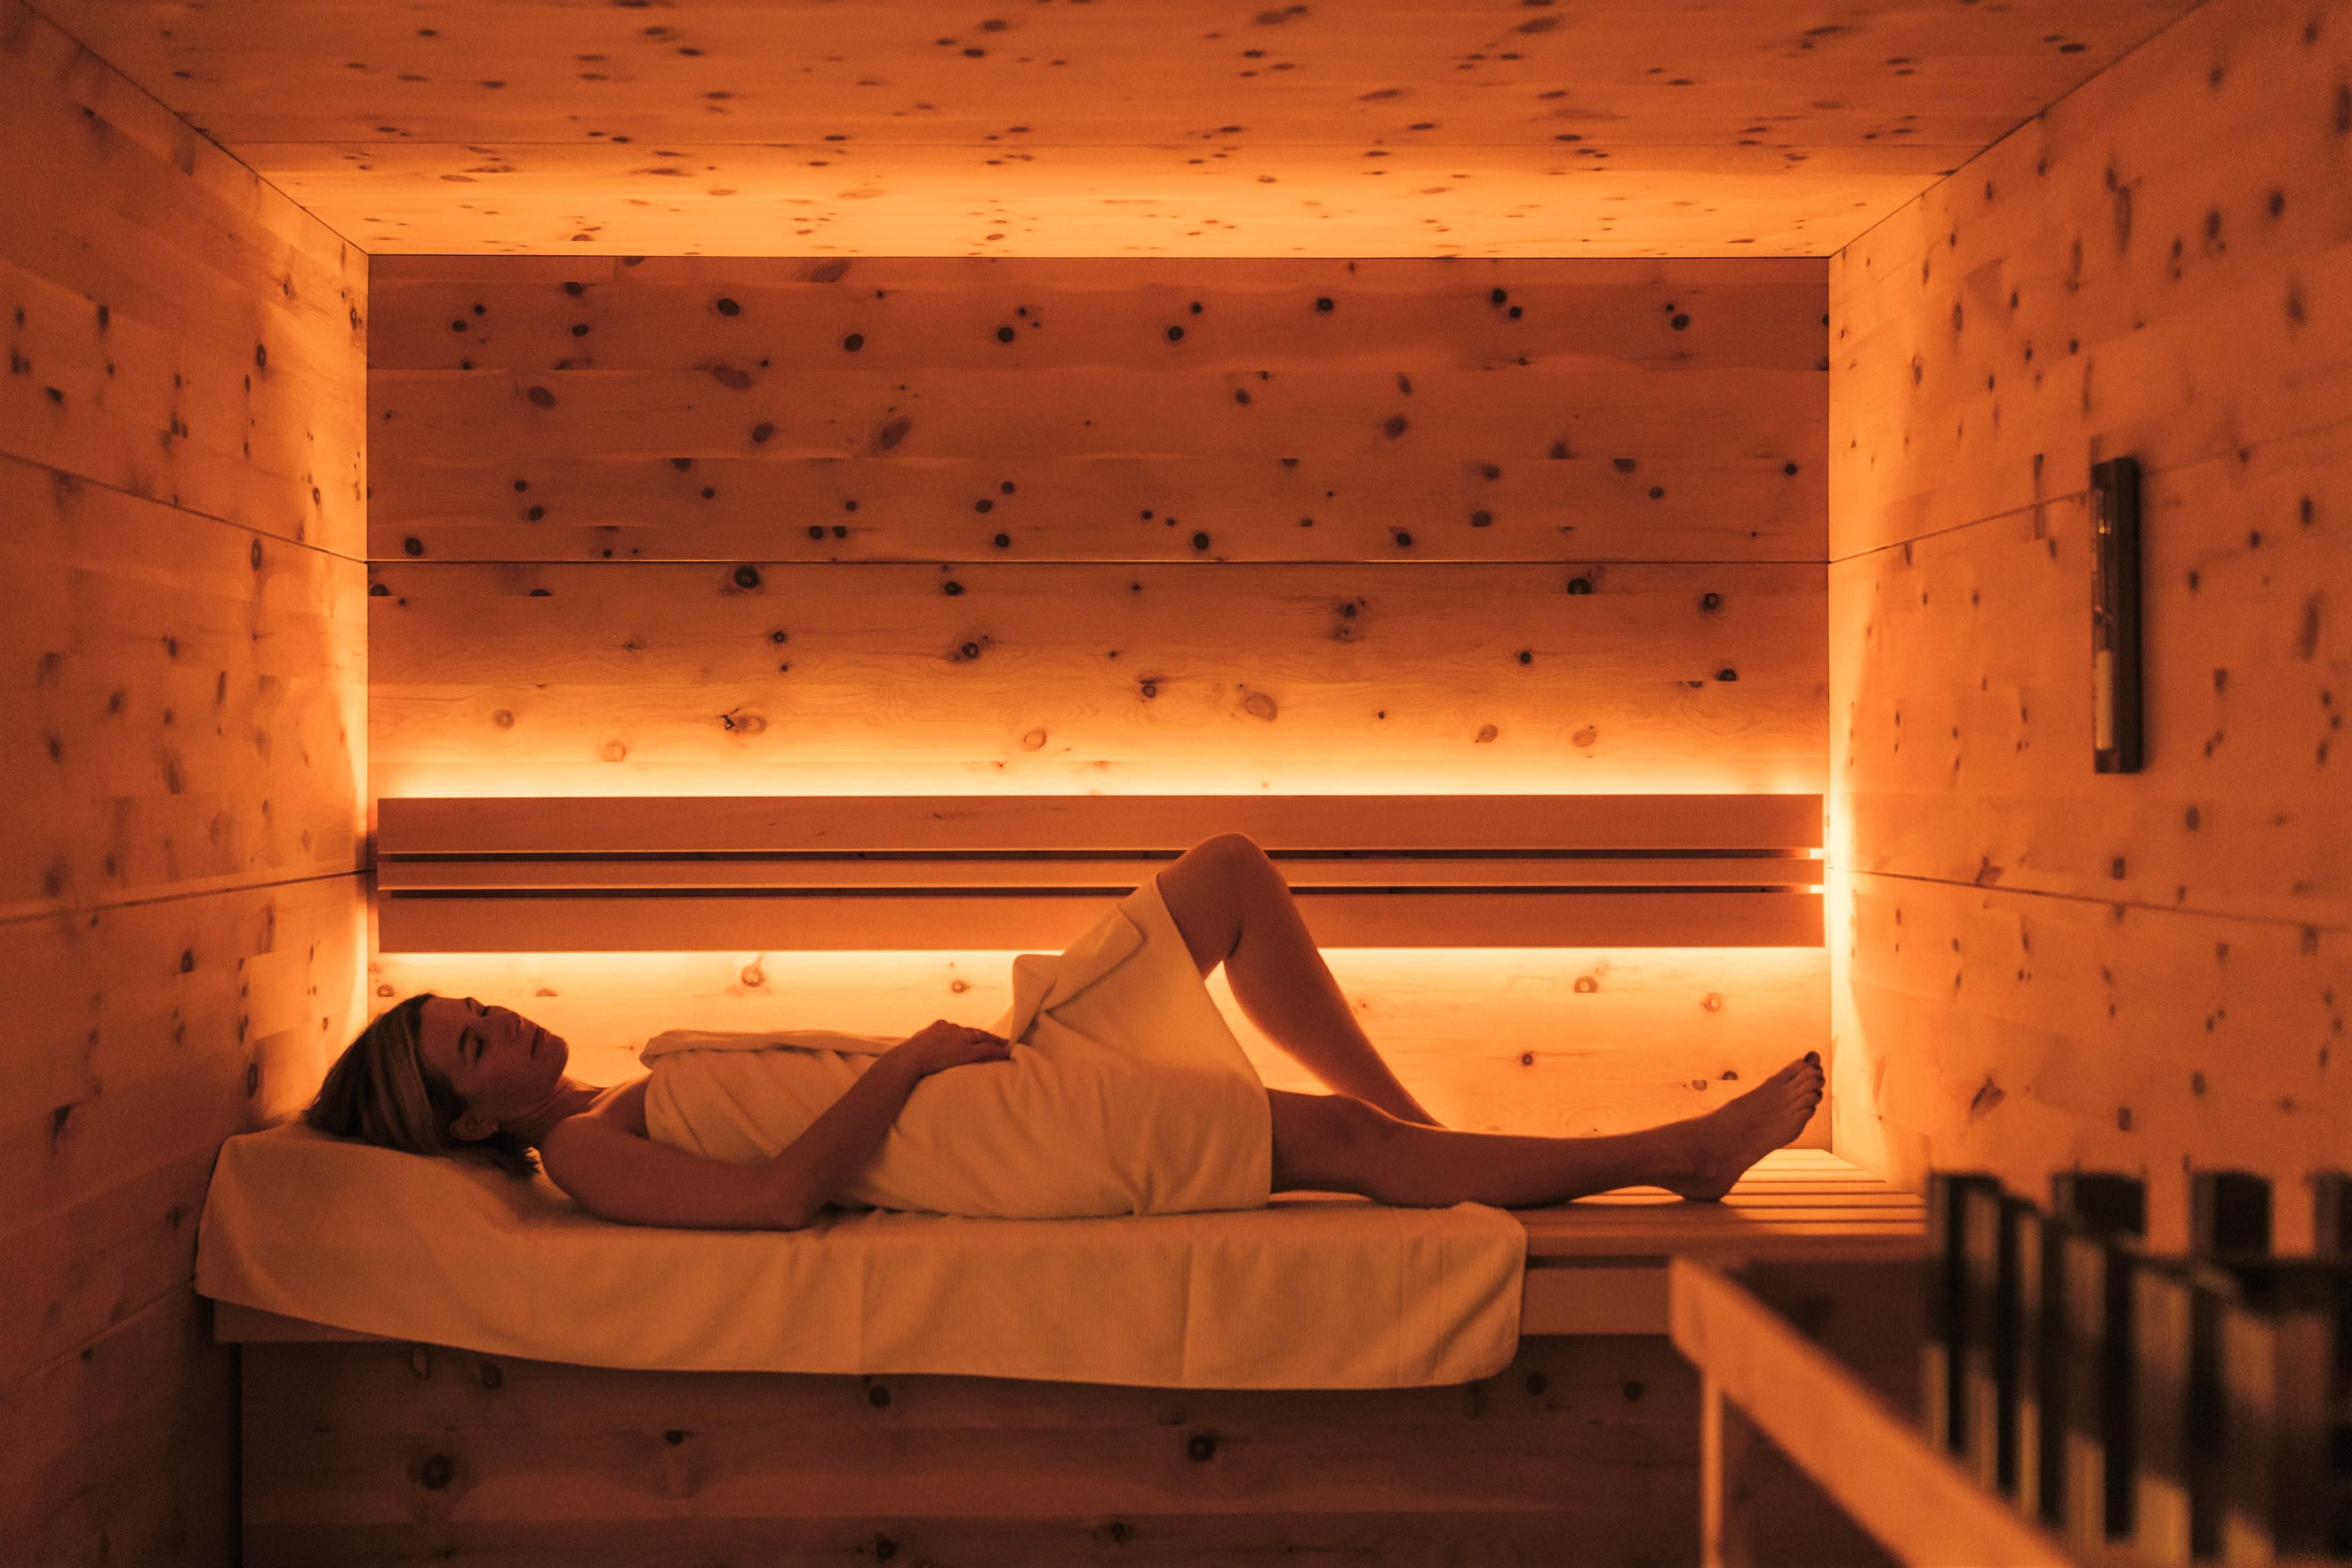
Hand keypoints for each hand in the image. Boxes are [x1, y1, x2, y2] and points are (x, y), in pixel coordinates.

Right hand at [896, 1018, 1014, 1078]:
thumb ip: (923, 1042)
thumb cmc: (907, 1055)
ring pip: (983, 1038)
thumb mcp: (915, 1043)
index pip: (959, 1029)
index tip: (974, 1036)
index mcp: (939, 1026)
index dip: (969, 1033)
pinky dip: (998, 1050)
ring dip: (995, 1041)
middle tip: (997, 1038)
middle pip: (973, 1031)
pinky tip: (1007, 1052)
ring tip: (1005, 1044)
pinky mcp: (968, 1050)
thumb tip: (918, 1047)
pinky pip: (987, 1048)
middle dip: (985, 1035)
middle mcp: (952, 1028)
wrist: (910, 1058)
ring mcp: (961, 1038)